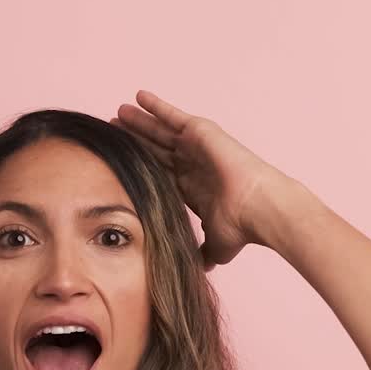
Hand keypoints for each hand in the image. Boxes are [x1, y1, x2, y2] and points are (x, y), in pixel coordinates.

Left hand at [111, 91, 283, 271]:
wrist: (257, 209)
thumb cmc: (241, 228)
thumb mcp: (215, 247)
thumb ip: (203, 255)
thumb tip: (200, 272)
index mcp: (191, 188)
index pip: (159, 174)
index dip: (141, 168)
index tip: (120, 163)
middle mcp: (192, 165)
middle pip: (155, 150)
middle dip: (136, 141)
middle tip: (112, 131)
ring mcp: (196, 147)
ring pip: (160, 131)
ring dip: (139, 122)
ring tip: (118, 112)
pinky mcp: (200, 132)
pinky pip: (172, 116)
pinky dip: (156, 106)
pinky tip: (138, 97)